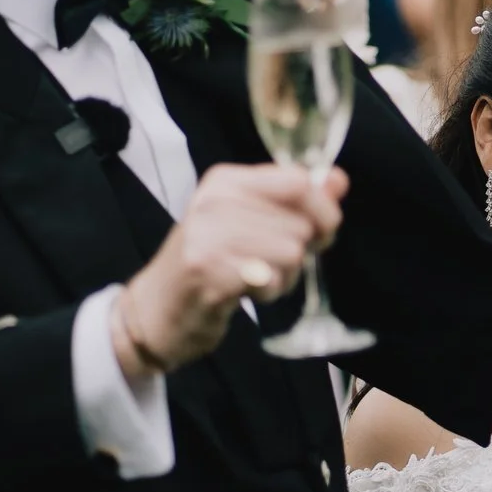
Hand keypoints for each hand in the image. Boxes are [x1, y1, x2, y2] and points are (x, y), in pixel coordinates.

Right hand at [117, 164, 347, 374]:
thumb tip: (339, 180)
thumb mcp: (249, 221)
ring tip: (256, 278)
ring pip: (292, 251)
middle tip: (271, 265)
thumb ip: (296, 201)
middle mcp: (215, 200)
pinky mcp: (208, 272)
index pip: (299, 181)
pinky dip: (270, 290)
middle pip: (301, 221)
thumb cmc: (208, 264)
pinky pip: (272, 277)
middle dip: (301, 251)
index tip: (319, 232)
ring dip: (285, 275)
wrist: (153, 311)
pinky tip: (249, 291)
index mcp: (227, 180)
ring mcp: (208, 235)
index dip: (323, 210)